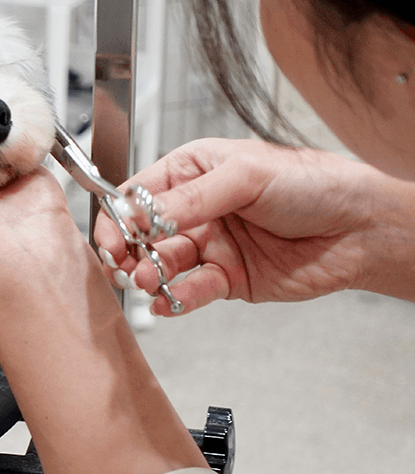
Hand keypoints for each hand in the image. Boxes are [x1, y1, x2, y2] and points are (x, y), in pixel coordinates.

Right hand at [94, 138, 406, 314]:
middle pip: (142, 234)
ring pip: (163, 264)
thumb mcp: (246, 176)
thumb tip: (142, 215)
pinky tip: (167, 301)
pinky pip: (191, 291)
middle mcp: (197, 210)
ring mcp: (211, 245)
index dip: (119, 216)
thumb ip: (190, 198)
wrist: (361, 228)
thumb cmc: (314, 184)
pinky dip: (175, 298)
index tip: (112, 236)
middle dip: (128, 251)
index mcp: (194, 171)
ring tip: (148, 280)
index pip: (138, 195)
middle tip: (122, 265)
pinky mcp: (227, 278)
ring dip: (150, 274)